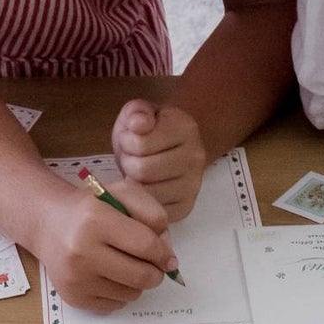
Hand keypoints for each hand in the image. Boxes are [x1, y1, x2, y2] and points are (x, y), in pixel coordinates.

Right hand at [35, 180, 178, 314]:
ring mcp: (76, 279)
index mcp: (95, 219)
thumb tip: (168, 256)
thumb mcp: (123, 193)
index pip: (145, 245)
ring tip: (126, 264)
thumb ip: (152, 214)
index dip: (164, 253)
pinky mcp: (73, 298)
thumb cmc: (92, 206)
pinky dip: (120, 293)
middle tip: (154, 265)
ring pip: (131, 294)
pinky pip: (115, 305)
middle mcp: (81, 251)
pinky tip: (109, 275)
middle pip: (141, 276)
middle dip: (155, 272)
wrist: (48, 223)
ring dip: (137, 282)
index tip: (169, 257)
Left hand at [111, 98, 206, 221]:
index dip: (127, 141)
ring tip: (137, 171)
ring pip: (147, 193)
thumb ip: (137, 112)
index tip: (130, 137)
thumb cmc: (149, 130)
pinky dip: (142, 202)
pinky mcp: (186, 207)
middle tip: (130, 157)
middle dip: (128, 163)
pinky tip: (144, 188)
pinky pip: (153, 211)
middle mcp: (196, 157)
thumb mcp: (138, 112)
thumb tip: (139, 124)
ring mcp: (193, 184)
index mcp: (185, 128)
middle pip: (143, 170)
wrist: (170, 148)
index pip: (141, 144)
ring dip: (133, 183)